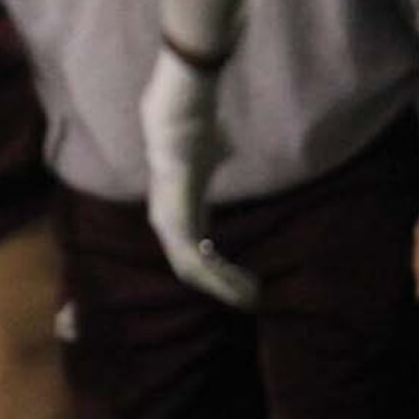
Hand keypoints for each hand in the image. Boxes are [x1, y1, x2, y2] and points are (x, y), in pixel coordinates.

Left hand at [141, 47, 259, 309]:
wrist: (183, 117)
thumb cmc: (197, 130)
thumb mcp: (212, 152)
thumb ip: (218, 157)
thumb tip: (227, 147)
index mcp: (177, 210)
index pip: (194, 252)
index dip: (217, 271)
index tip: (244, 281)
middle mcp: (167, 223)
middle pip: (192, 270)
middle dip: (222, 288)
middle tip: (252, 300)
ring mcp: (168, 224)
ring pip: (194, 272)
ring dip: (224, 287)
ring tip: (252, 298)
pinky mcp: (176, 223)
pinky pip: (197, 261)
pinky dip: (219, 277)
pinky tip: (241, 285)